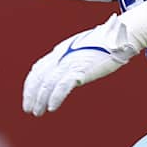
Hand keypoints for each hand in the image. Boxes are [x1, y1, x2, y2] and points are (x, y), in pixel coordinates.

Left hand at [21, 14, 139, 115]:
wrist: (118, 34)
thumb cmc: (104, 43)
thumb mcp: (81, 50)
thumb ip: (72, 60)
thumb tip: (69, 72)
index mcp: (59, 51)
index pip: (38, 69)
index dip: (30, 85)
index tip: (28, 97)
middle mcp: (60, 56)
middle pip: (39, 77)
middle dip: (31, 95)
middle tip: (28, 109)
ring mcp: (69, 62)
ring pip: (47, 83)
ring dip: (40, 100)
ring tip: (37, 112)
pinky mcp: (80, 69)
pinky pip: (62, 85)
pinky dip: (55, 97)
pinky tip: (52, 107)